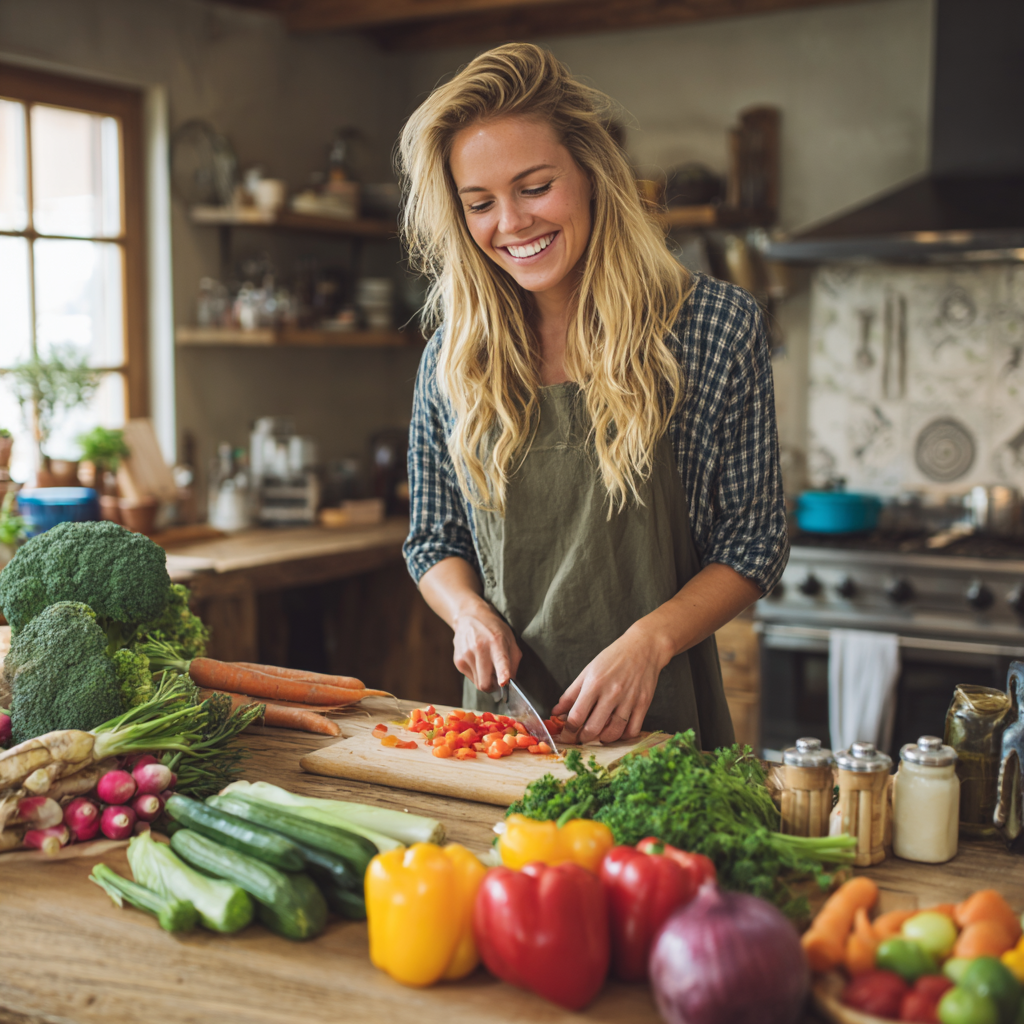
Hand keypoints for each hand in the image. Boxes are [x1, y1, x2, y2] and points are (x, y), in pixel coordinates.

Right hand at [452, 603, 521, 693]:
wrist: (469, 617)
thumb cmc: (494, 629)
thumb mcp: (510, 640)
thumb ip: (513, 661)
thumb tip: (511, 682)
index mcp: (496, 641)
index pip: (500, 660)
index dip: (502, 672)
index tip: (503, 682)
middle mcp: (479, 648)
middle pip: (485, 683)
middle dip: (493, 687)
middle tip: (498, 679)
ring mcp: (466, 654)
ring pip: (478, 683)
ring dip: (485, 679)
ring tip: (487, 664)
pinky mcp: (458, 660)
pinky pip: (471, 678)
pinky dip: (477, 674)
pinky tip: (478, 661)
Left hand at [551, 623, 668, 744]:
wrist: (643, 648)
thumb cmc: (613, 658)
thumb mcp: (587, 671)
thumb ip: (571, 694)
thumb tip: (556, 712)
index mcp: (594, 684)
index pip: (576, 716)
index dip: (568, 731)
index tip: (565, 736)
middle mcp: (612, 694)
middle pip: (593, 728)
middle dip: (583, 738)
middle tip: (580, 738)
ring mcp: (629, 700)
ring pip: (613, 733)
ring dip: (602, 739)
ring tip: (598, 735)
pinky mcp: (643, 704)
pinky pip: (632, 730)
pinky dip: (622, 737)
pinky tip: (616, 731)